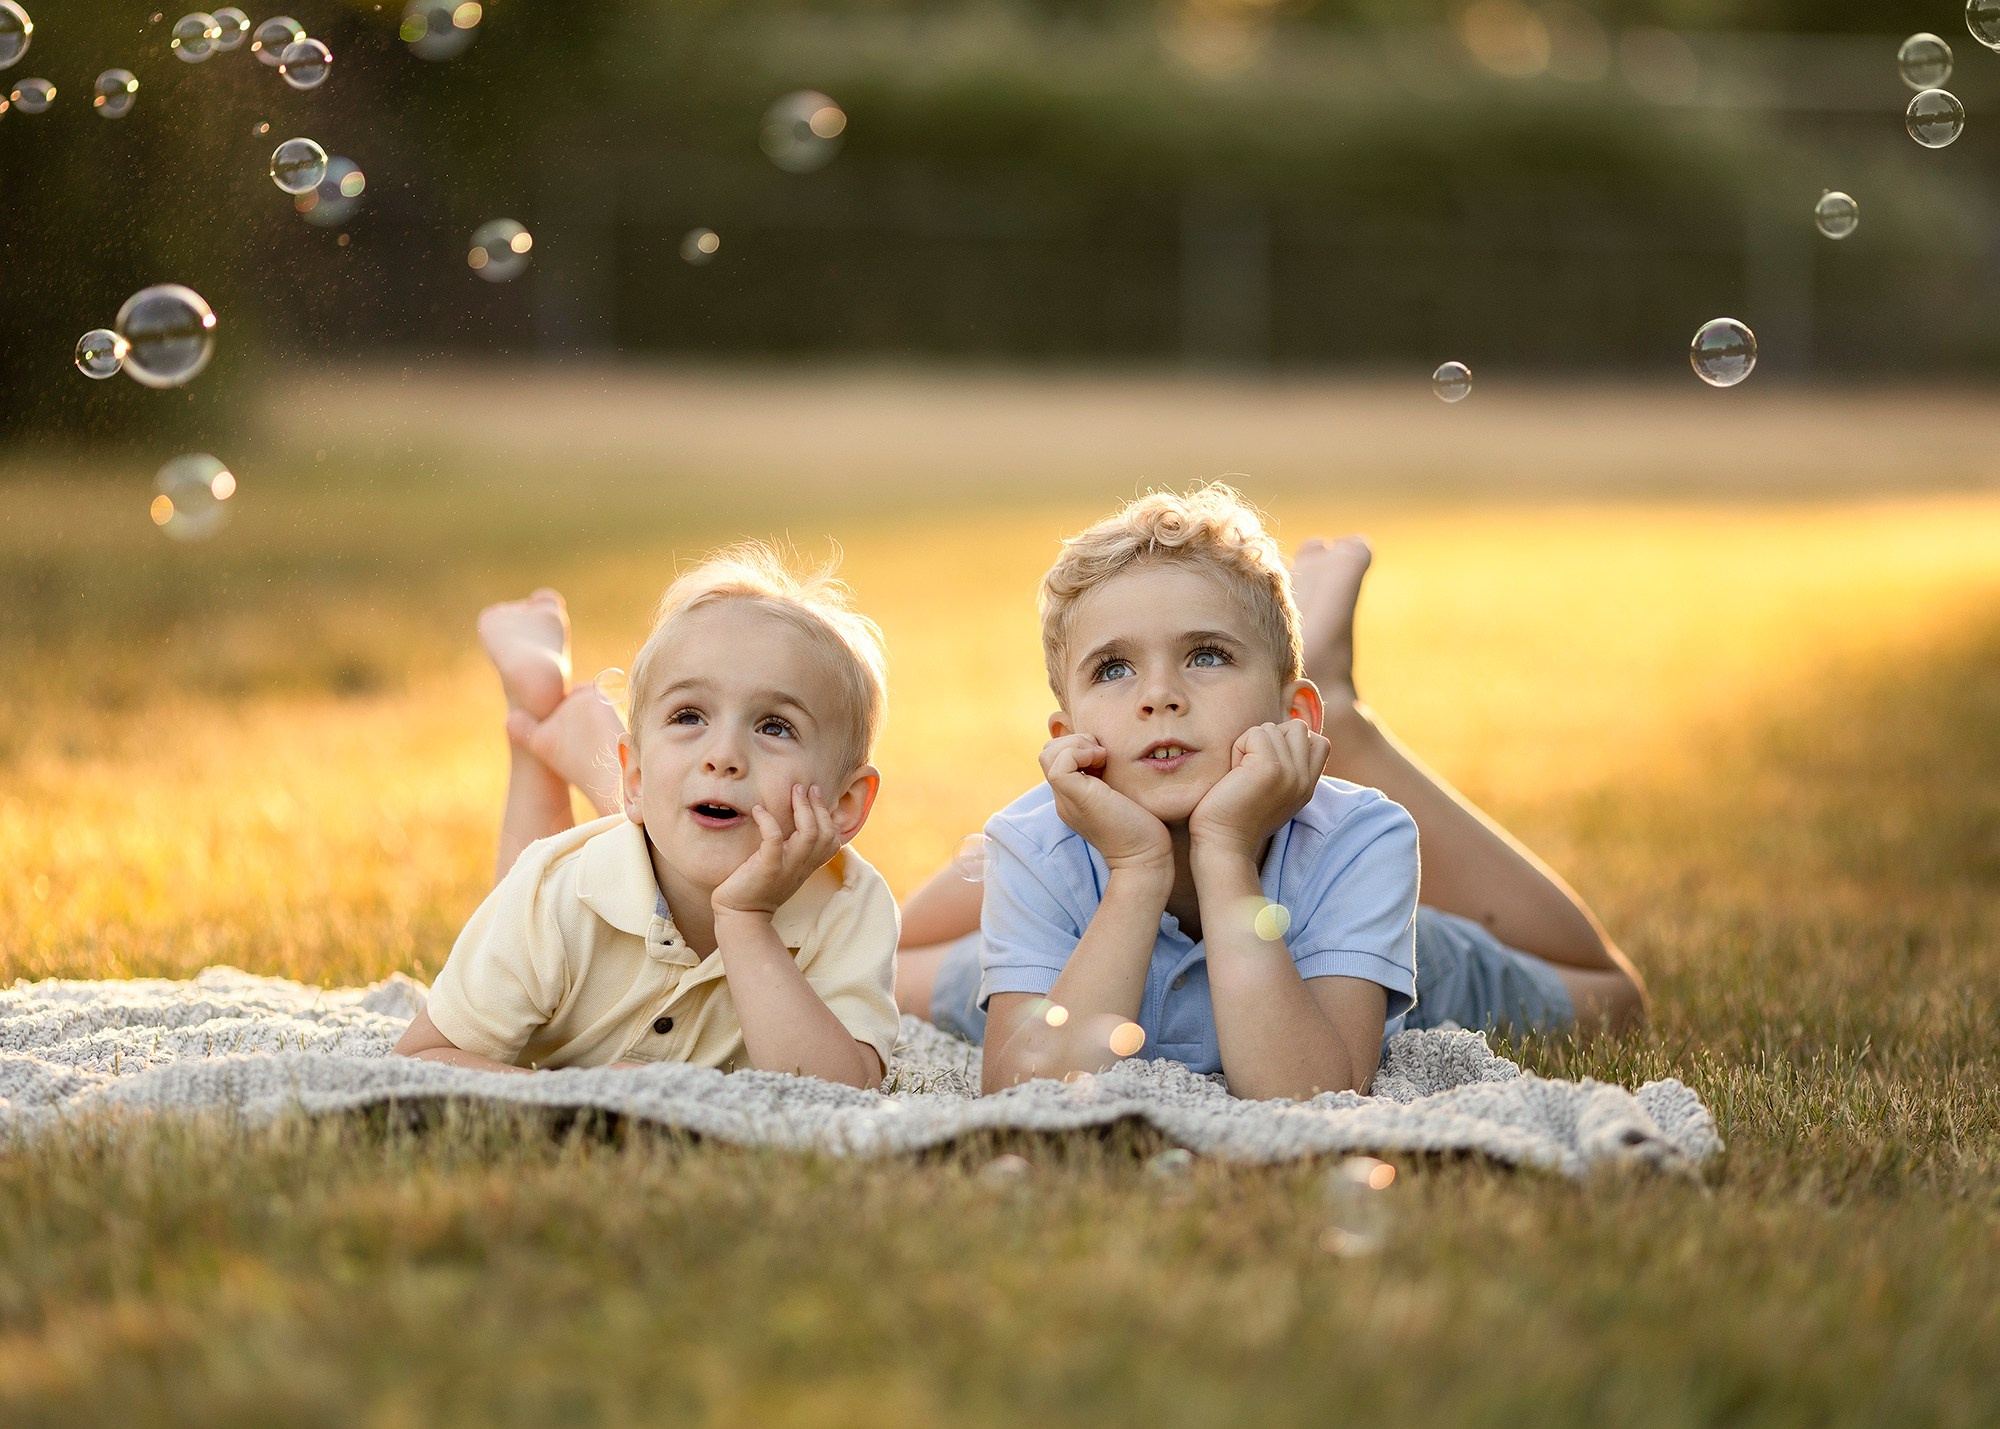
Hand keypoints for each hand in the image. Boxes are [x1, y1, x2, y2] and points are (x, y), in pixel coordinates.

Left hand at [712, 784, 841, 915]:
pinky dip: (768, 821)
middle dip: (818, 806)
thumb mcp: (784, 868)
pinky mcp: (768, 868)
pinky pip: (774, 839)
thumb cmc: (758, 888)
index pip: (833, 840)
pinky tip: (758, 809)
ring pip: (808, 834)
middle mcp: (802, 866)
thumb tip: (792, 825)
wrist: (742, 915)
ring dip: (803, 808)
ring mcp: (787, 867)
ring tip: (793, 790)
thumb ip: (793, 851)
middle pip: (825, 832)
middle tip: (806, 787)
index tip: (816, 796)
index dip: (829, 816)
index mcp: (808, 865)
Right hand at [1040, 733, 1172, 872]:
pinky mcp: (1076, 797)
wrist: (1146, 857)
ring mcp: (1066, 799)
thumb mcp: (1119, 793)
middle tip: (1102, 754)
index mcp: (1072, 796)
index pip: (1056, 757)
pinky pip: (1059, 763)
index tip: (1104, 755)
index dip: (1077, 745)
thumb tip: (1107, 749)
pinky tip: (1101, 762)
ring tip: (1101, 757)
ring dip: (1077, 744)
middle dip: (1074, 741)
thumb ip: (1107, 776)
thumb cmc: (1143, 826)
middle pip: (1046, 752)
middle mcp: (1064, 798)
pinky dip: (1079, 752)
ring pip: (1047, 753)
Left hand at [1188, 720, 1329, 860]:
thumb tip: (1281, 732)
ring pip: (1273, 728)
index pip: (1319, 742)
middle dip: (1270, 738)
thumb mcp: (1273, 792)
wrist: (1224, 844)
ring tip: (1240, 773)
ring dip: (1249, 743)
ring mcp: (1291, 774)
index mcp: (1307, 787)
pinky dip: (1239, 747)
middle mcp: (1304, 780)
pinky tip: (1234, 773)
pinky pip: (1255, 734)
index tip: (1266, 762)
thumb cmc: (1235, 816)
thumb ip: (1286, 768)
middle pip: (1298, 727)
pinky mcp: (1271, 769)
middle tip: (1250, 766)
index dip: (1291, 741)